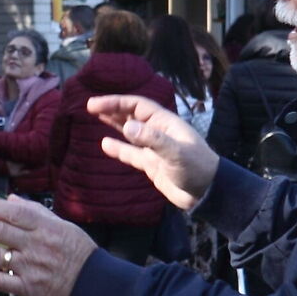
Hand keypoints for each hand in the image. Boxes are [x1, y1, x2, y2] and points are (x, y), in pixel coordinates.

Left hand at [0, 195, 95, 295]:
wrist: (94, 286)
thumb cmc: (78, 253)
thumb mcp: (63, 226)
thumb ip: (36, 212)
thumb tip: (11, 199)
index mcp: (45, 227)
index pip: (13, 213)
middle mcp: (37, 246)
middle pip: (0, 232)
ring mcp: (31, 268)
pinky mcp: (29, 289)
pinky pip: (1, 282)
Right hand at [84, 92, 217, 210]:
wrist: (206, 192)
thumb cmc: (196, 168)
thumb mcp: (175, 152)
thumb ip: (152, 139)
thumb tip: (127, 127)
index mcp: (165, 123)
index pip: (137, 106)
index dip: (117, 102)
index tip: (96, 104)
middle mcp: (158, 132)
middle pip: (132, 115)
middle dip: (113, 109)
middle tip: (90, 106)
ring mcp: (154, 148)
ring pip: (130, 132)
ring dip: (114, 123)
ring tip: (97, 116)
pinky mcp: (151, 164)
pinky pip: (131, 153)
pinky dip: (118, 148)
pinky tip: (105, 144)